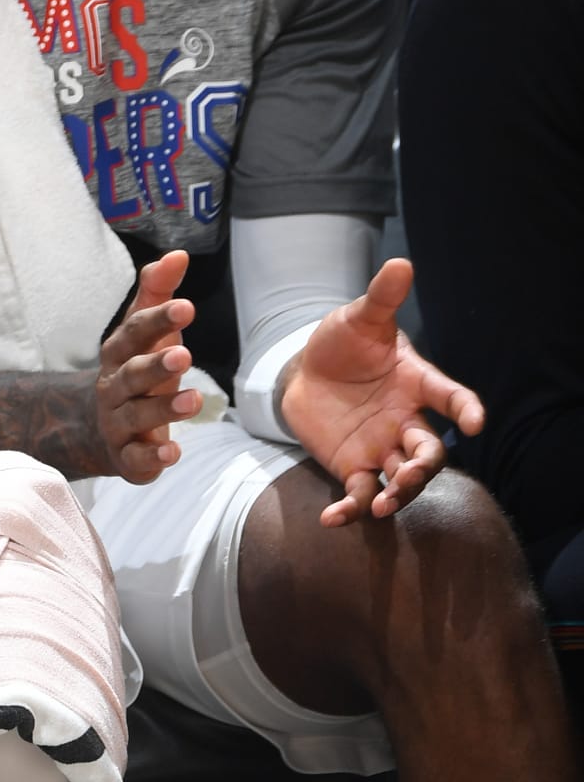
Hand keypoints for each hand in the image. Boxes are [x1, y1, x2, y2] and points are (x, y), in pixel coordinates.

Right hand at [94, 251, 201, 480]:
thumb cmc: (135, 368)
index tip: (186, 307)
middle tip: (184, 355)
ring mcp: (117, 424)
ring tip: (195, 401)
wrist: (101, 427)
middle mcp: (113, 387)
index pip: (134, 332)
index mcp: (118, 352)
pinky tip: (172, 452)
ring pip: (136, 416)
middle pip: (131, 375)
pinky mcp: (126, 457)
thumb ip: (158, 293)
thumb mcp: (144, 331)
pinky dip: (152, 457)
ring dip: (163, 409)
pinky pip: (135, 459)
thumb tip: (177, 254)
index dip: (157, 320)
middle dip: (156, 366)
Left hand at [278, 258, 483, 526]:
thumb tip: (400, 263)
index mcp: (417, 384)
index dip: (466, 409)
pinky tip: (332, 518)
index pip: (451, 397)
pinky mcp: (353, 466)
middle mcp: (406, 420)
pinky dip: (350, 509)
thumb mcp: (359, 319)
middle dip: (425, 466)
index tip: (475, 421)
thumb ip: (380, 300)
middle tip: (411, 474)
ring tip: (384, 504)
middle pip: (430, 452)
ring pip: (402, 479)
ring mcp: (381, 447)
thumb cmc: (342, 343)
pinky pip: (359, 494)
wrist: (305, 372)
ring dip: (398, 493)